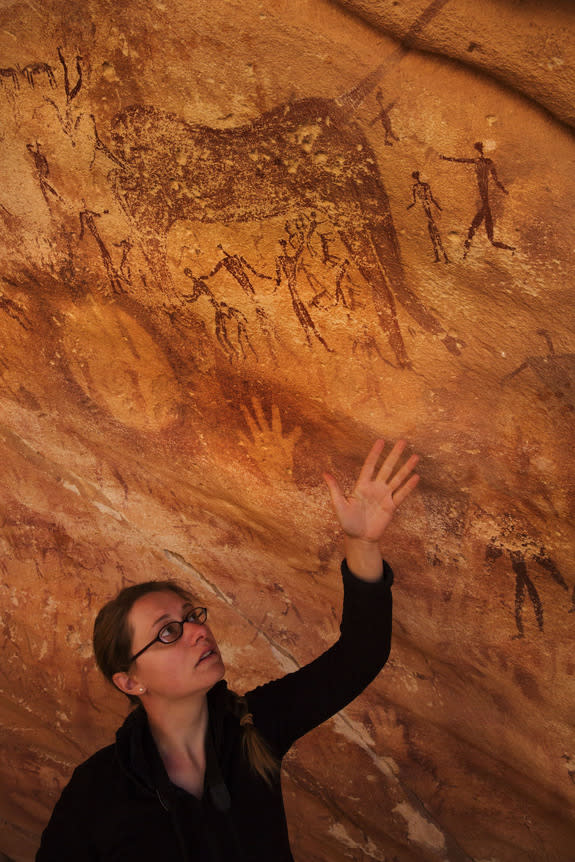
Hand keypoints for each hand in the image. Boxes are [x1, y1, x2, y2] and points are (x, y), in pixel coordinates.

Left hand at [324, 439, 418, 578]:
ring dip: (406, 468)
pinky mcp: (391, 507)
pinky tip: (416, 477)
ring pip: (397, 479)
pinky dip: (409, 486)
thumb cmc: (348, 522)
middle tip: (403, 442)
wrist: (359, 538)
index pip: (370, 465)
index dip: (375, 454)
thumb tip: (325, 473)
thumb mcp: (339, 505)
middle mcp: (375, 488)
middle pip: (387, 468)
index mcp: (362, 485)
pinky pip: (401, 494)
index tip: (381, 441)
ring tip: (415, 456)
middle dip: (395, 455)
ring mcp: (385, 496)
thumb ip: (335, 489)